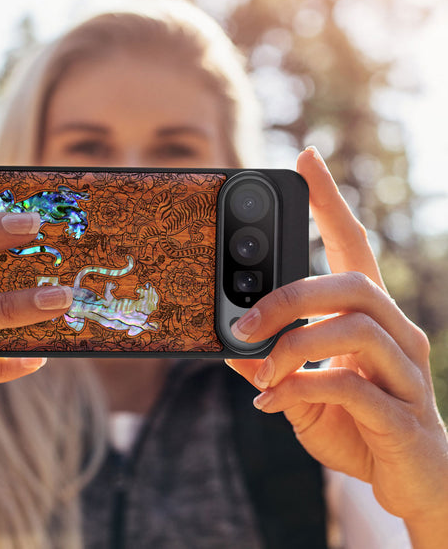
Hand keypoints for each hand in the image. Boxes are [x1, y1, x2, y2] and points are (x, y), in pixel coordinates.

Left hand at [226, 147, 447, 540]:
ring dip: (293, 346)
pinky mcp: (405, 415)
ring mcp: (407, 372)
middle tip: (243, 321)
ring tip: (260, 371)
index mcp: (370, 317)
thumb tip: (228, 345)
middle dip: (289, 296)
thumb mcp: (301, 389)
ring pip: (354, 328)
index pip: (353, 244)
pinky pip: (352, 387)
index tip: (306, 158)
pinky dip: (301, 389)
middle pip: (352, 283)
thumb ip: (271, 365)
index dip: (330, 201)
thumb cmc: (357, 426)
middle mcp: (397, 333)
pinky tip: (272, 403)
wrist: (414, 484)